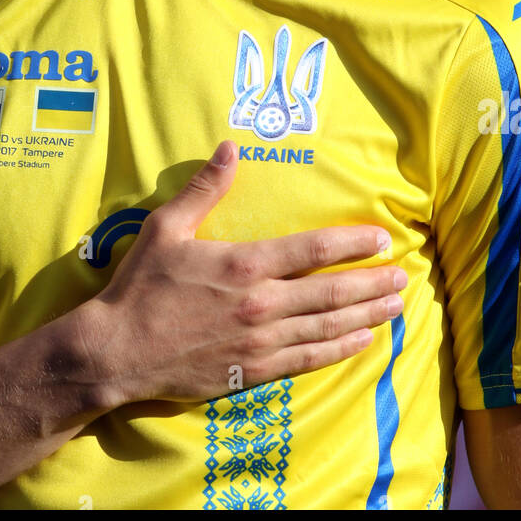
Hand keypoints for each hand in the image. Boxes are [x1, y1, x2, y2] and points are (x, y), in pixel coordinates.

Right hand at [81, 140, 405, 408]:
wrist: (117, 350)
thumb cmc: (141, 286)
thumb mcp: (166, 228)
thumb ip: (203, 189)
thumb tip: (229, 148)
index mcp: (245, 263)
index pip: (315, 250)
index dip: (354, 244)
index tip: (381, 241)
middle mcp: (261, 303)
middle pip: (332, 292)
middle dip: (372, 283)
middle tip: (402, 276)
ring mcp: (260, 341)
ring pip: (327, 326)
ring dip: (366, 315)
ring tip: (395, 306)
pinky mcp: (253, 371)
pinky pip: (307, 360)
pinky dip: (339, 350)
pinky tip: (361, 341)